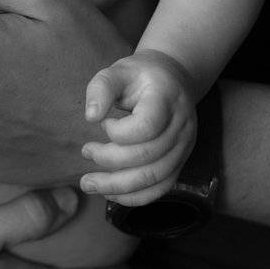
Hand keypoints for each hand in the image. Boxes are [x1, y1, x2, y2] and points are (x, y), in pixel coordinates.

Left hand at [81, 50, 196, 204]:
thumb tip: (90, 116)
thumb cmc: (139, 76)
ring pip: (154, 178)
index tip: (103, 122)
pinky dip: (134, 197)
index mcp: (166, 99)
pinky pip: (161, 189)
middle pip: (148, 156)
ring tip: (89, 183)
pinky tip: (110, 193)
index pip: (147, 126)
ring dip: (117, 186)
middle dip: (109, 160)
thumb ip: (101, 88)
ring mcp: (184, 147)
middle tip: (85, 152)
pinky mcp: (180, 162)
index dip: (118, 132)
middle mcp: (181, 126)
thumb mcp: (117, 71)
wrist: (172, 80)